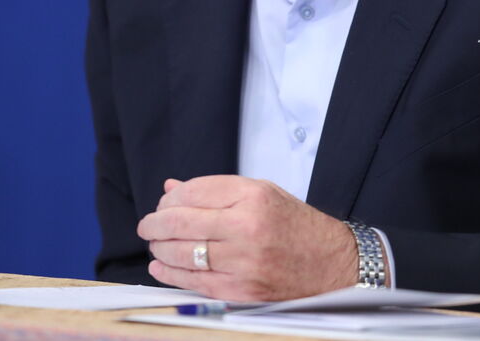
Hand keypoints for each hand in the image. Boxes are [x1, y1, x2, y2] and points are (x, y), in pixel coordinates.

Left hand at [136, 175, 356, 300]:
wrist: (332, 264)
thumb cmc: (297, 226)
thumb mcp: (262, 194)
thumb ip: (216, 191)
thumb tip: (172, 188)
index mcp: (253, 196)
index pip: (194, 192)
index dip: (171, 199)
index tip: (163, 203)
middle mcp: (247, 227)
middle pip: (181, 222)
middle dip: (155, 223)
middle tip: (147, 225)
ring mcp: (243, 262)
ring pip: (182, 253)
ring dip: (159, 248)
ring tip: (155, 243)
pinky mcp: (241, 290)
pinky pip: (194, 281)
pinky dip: (170, 273)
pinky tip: (161, 266)